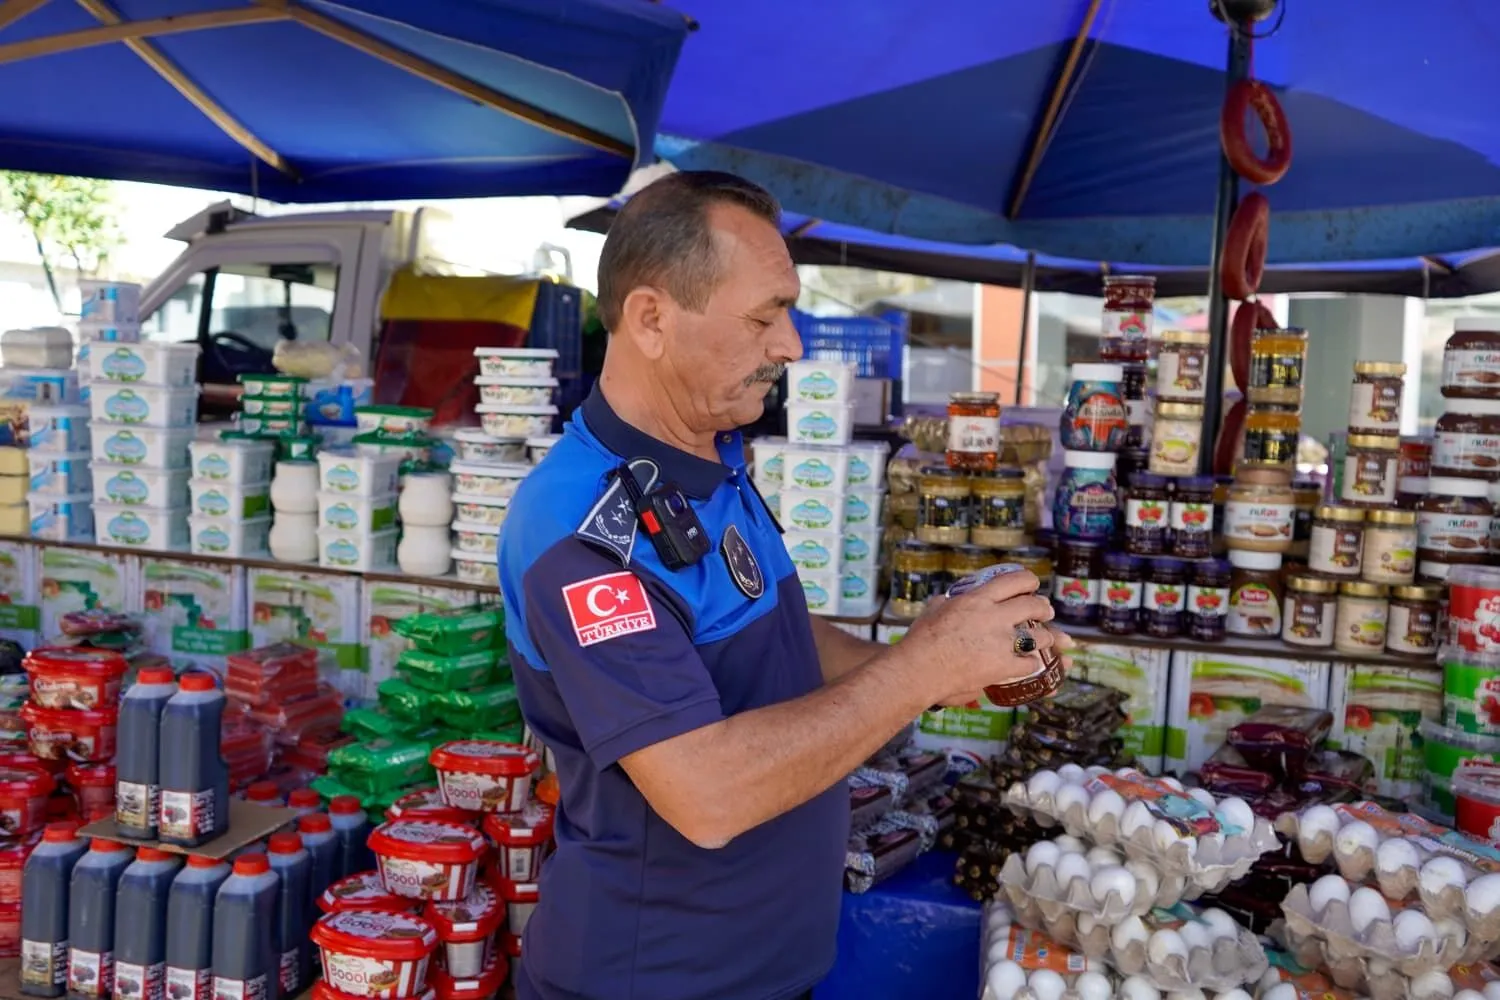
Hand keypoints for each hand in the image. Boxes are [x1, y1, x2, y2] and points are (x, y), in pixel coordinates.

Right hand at [900, 569, 1064, 706]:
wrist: (919, 669)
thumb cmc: (921, 639)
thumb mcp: (934, 608)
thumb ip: (950, 602)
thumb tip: (951, 600)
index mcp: (978, 599)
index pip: (1015, 581)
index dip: (1029, 581)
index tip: (1032, 584)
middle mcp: (995, 617)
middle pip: (1034, 606)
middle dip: (1044, 608)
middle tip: (1046, 611)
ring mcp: (1002, 643)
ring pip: (1039, 636)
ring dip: (1046, 636)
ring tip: (1048, 638)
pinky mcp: (1004, 667)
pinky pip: (1030, 664)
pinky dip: (1032, 664)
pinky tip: (1031, 665)